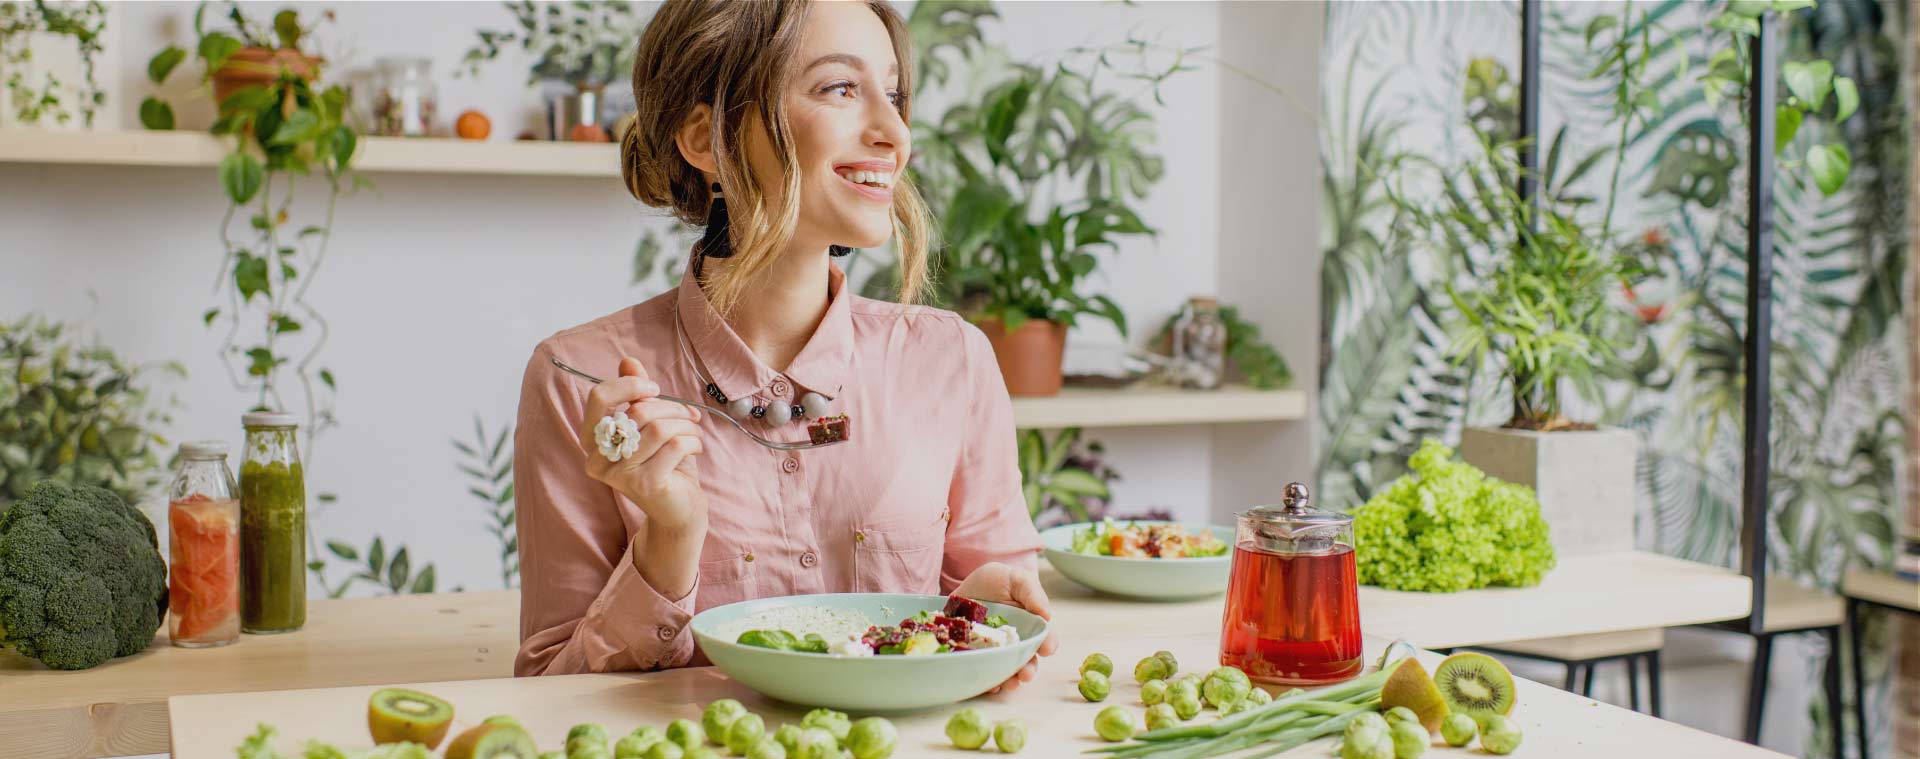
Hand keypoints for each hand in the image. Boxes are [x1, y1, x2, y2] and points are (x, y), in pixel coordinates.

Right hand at [578, 356, 706, 531]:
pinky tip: (696, 448)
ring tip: (694, 432)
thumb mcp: (649, 424)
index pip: (599, 398)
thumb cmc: (663, 462)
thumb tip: (628, 361)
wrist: (678, 509)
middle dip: (672, 408)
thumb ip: (636, 395)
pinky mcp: (644, 485)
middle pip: (637, 412)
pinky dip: (693, 441)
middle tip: (690, 415)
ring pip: (659, 428)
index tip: (654, 389)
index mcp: (592, 439)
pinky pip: (675, 446)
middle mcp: (597, 458)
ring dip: (686, 425)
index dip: (630, 386)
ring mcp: (619, 474)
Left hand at [953, 562, 1059, 693]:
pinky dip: (986, 681)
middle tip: (1026, 674)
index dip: (1048, 644)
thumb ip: (1031, 592)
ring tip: (1008, 683)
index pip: (1045, 638)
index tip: (1046, 648)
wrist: (963, 588)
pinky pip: (983, 674)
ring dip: (1010, 681)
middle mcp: (1017, 644)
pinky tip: (986, 683)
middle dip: (1029, 669)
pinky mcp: (977, 659)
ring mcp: (996, 654)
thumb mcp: (1015, 579)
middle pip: (1027, 661)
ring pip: (1007, 672)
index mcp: (1031, 627)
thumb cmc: (996, 582)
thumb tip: (1046, 615)